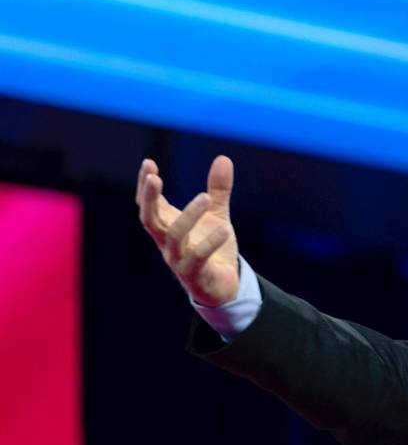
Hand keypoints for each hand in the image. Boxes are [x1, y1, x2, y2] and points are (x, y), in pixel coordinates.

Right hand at [137, 155, 239, 306]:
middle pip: (149, 219)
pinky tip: (225, 229)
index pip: (148, 204)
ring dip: (188, 215)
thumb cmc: (213, 249)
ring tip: (205, 197)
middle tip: (155, 177)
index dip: (145, 186)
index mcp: (167, 226)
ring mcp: (177, 259)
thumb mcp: (217, 215)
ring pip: (174, 236)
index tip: (149, 163)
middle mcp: (166, 242)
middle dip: (149, 198)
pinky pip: (197, 258)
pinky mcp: (193, 275)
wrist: (223, 286)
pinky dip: (210, 243)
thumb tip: (223, 158)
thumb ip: (218, 190)